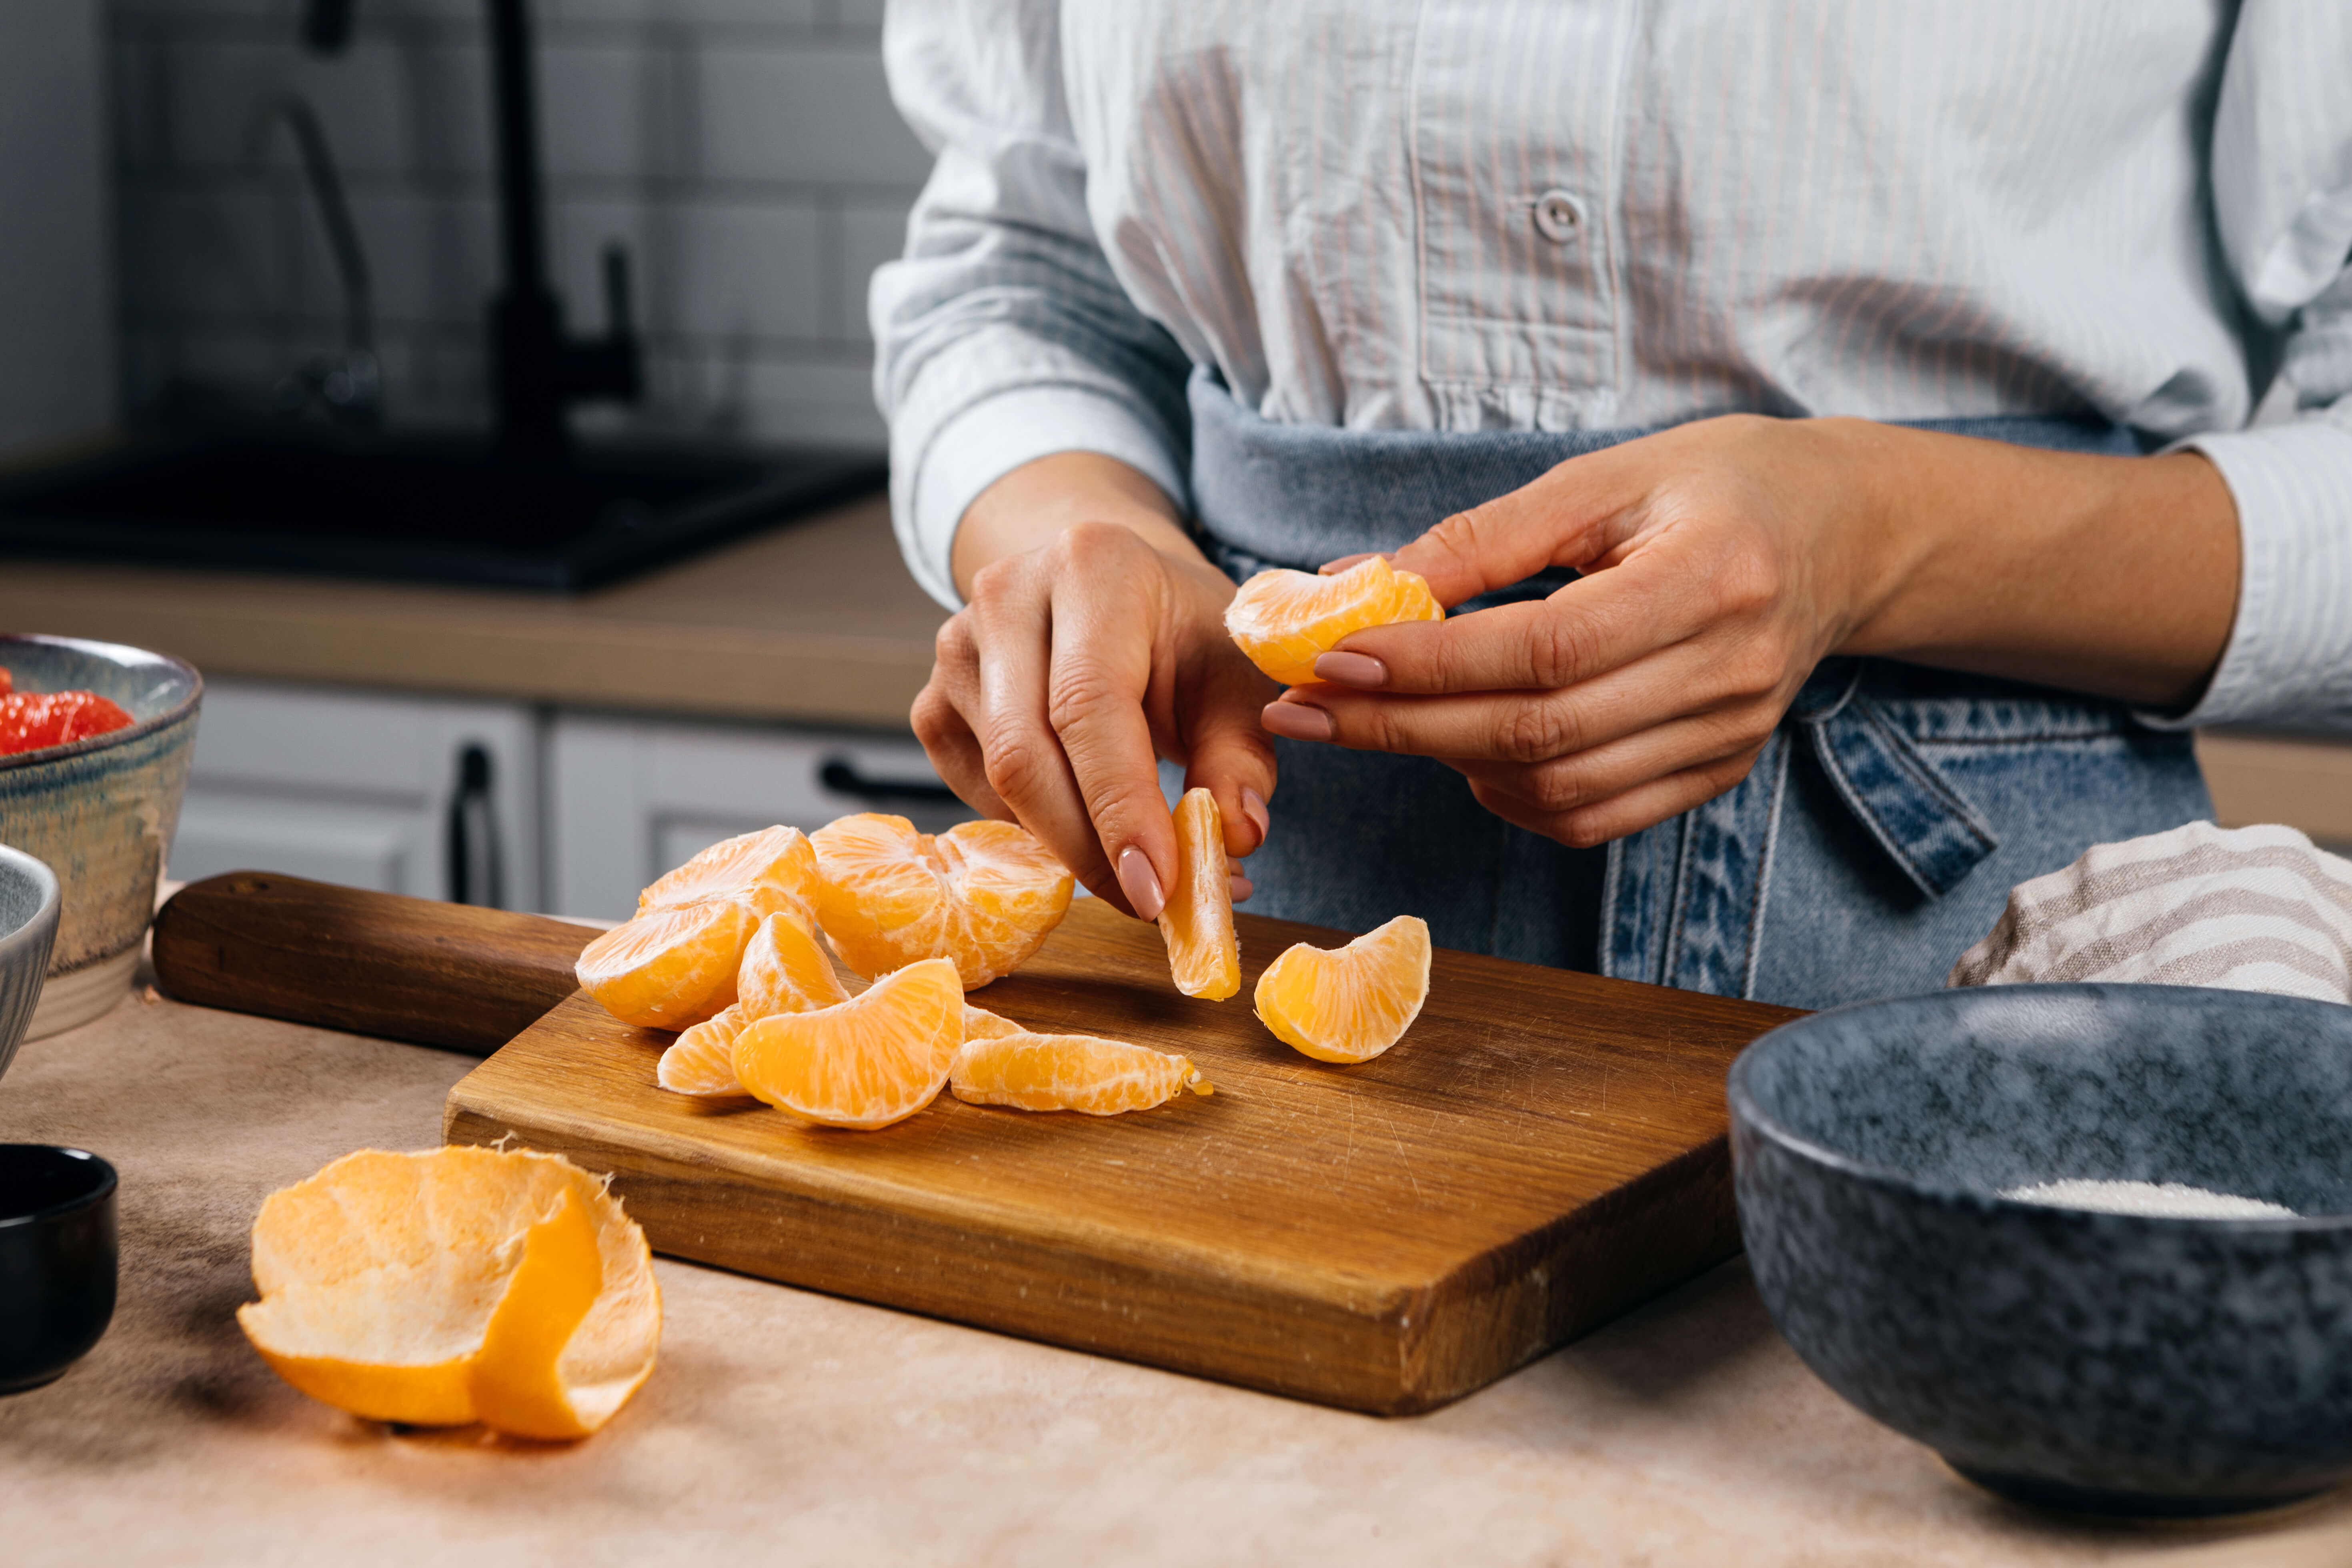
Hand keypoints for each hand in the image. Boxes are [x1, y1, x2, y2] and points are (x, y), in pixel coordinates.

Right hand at [914, 456, 1277, 917]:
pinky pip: (977, 793)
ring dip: (1069, 846)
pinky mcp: (932, 703)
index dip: (1118, 806)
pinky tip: (1088, 825)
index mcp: (1091, 567)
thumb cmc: (1183, 633)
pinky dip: (1036, 830)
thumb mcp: (1235, 676)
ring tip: (1140, 865)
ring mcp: (955, 649)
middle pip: (1025, 754)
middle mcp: (1005, 596)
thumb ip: (1241, 755)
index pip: (1088, 705)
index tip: (1156, 889)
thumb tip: (1235, 838)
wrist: (1112, 588)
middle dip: (1089, 848)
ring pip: (998, 781)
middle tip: (1151, 903)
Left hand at [1259, 415, 2236, 847]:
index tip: (1328, 661)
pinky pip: (1594, 816)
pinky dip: (1511, 796)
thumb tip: (1359, 589)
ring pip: (1560, 788)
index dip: (1428, 666)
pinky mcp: (1718, 770)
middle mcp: (1731, 671)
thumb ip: (1482, 540)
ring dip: (1449, 763)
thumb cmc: (1717, 484)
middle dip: (1404, 726)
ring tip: (1379, 719)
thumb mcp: (1604, 478)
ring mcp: (1730, 734)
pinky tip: (1463, 753)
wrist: (1841, 533)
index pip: (1544, 650)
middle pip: (1540, 731)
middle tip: (1305, 710)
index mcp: (1711, 578)